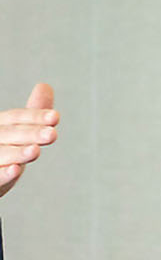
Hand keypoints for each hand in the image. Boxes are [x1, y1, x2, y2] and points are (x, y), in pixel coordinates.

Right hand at [0, 83, 58, 198]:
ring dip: (18, 152)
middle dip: (31, 134)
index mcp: (0, 125)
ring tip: (35, 151)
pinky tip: (15, 170)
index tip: (55, 117)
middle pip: (11, 134)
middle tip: (52, 135)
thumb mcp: (18, 133)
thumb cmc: (3, 152)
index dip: (35, 117)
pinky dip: (3, 173)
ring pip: (1, 154)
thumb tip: (45, 85)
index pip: (16, 118)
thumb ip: (33, 115)